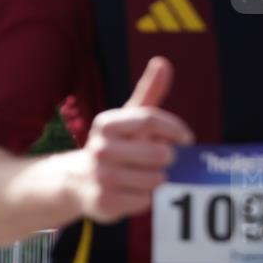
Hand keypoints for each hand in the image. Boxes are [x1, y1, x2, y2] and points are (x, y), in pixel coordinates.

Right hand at [68, 57, 193, 222]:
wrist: (77, 181)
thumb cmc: (114, 144)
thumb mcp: (127, 118)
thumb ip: (148, 92)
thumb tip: (163, 62)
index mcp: (106, 123)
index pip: (150, 120)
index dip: (175, 129)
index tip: (186, 138)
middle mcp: (100, 148)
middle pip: (159, 153)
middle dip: (165, 158)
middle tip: (154, 160)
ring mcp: (101, 176)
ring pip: (155, 179)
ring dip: (155, 179)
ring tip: (139, 176)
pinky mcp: (104, 201)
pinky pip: (145, 200)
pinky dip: (144, 198)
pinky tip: (130, 191)